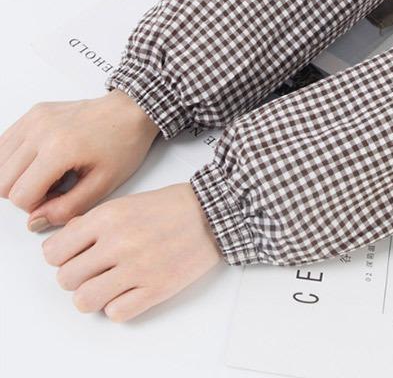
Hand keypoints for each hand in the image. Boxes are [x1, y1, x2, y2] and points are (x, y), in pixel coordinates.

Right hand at [0, 90, 158, 230]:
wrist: (132, 111)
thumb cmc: (124, 144)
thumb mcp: (104, 184)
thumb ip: (67, 208)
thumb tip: (35, 221)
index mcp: (59, 149)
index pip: (20, 196)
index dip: (38, 206)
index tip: (60, 197)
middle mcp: (40, 131)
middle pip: (3, 181)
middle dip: (26, 193)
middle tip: (56, 187)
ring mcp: (35, 119)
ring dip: (18, 177)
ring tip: (50, 173)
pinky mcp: (34, 113)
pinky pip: (5, 144)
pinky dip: (15, 159)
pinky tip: (42, 160)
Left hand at [42, 183, 220, 321]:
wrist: (214, 213)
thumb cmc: (174, 206)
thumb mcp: (127, 202)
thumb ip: (94, 222)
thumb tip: (69, 242)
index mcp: (108, 217)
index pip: (53, 252)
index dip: (61, 256)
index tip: (73, 256)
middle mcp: (118, 243)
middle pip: (65, 279)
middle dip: (77, 276)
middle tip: (94, 269)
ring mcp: (136, 269)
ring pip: (84, 300)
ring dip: (93, 294)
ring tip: (109, 283)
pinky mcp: (155, 289)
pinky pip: (115, 313)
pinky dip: (119, 306)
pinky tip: (130, 290)